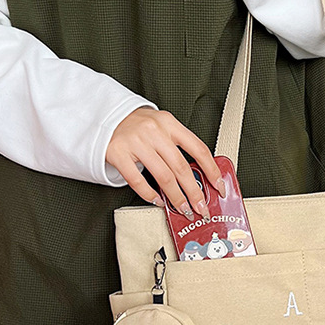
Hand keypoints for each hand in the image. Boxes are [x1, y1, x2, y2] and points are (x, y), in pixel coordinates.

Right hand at [106, 107, 224, 219]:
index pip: (198, 149)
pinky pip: (137, 180)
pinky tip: (158, 201)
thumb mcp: (162, 126)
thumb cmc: (137, 124)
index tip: (218, 186)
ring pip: (163, 176)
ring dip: (176, 197)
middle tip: (201, 207)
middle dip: (195, 192)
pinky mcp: (118, 153)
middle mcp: (154, 131)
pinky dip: (150, 195)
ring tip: (183, 209)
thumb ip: (177, 145)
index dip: (212, 170)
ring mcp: (136, 142)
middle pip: (182, 168)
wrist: (105, 115)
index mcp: (169, 124)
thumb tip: (199, 174)